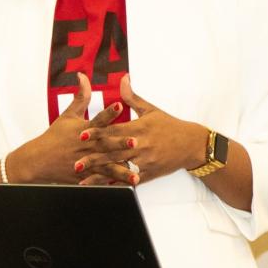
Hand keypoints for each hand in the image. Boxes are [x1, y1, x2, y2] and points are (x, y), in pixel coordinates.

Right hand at [0, 73, 129, 184]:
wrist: (39, 161)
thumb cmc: (54, 136)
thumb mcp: (67, 115)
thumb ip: (80, 97)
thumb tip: (83, 76)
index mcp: (84, 130)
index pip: (98, 118)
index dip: (109, 111)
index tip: (120, 105)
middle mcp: (86, 146)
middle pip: (105, 144)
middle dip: (120, 143)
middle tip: (136, 141)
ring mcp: (86, 162)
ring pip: (107, 167)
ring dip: (121, 171)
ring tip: (136, 174)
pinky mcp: (85, 176)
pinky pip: (101, 181)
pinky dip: (113, 185)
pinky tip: (126, 187)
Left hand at [74, 74, 209, 185]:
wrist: (191, 144)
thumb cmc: (169, 125)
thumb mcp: (151, 109)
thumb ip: (132, 97)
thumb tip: (122, 78)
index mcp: (139, 128)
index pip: (114, 130)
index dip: (97, 133)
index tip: (81, 135)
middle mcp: (140, 145)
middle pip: (113, 152)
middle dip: (94, 158)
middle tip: (76, 163)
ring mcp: (145, 161)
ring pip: (119, 168)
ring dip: (101, 175)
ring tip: (84, 181)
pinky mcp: (150, 173)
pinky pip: (131, 180)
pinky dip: (117, 184)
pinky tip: (104, 189)